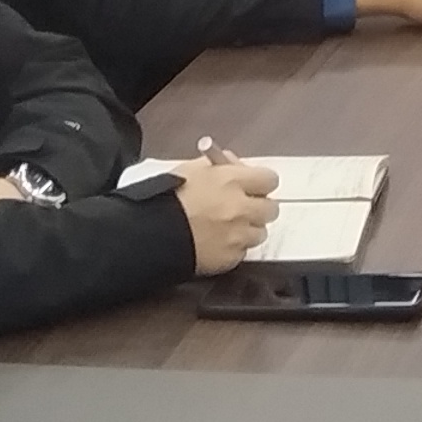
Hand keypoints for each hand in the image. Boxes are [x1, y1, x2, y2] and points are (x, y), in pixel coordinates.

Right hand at [171, 153, 280, 273]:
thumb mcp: (189, 170)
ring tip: (227, 227)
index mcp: (231, 181)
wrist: (149, 235)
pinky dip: (234, 247)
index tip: (254, 186)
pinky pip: (243, 252)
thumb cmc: (164, 200)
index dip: (261, 182)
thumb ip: (216, 165)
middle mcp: (240, 208)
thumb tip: (231, 163)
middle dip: (259, 207)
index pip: (270, 179)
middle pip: (271, 208)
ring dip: (248, 229)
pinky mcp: (230, 258)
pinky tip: (217, 242)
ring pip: (260, 233)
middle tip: (244, 207)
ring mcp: (237, 235)